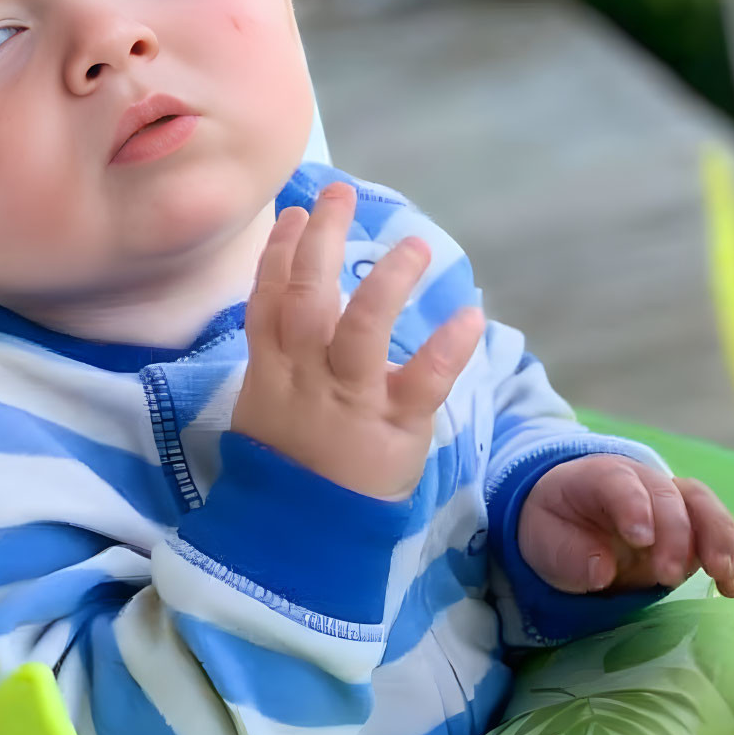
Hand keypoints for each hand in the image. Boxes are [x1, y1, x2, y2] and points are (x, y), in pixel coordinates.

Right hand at [232, 183, 484, 499]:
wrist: (299, 540)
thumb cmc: (288, 473)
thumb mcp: (263, 414)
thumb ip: (278, 363)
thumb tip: (287, 317)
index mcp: (271, 372)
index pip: (268, 300)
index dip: (280, 253)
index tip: (294, 213)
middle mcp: (305, 377)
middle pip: (307, 298)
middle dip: (319, 241)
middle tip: (336, 194)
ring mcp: (349, 400)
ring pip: (361, 331)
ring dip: (387, 283)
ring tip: (413, 246)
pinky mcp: (393, 427)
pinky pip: (422, 383)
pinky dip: (446, 349)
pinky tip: (470, 317)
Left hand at [518, 454, 733, 598]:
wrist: (571, 519)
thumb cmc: (556, 525)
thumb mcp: (543, 538)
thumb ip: (567, 553)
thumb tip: (602, 571)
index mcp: (599, 476)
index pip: (619, 483)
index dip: (633, 507)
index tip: (639, 540)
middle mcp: (642, 482)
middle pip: (668, 496)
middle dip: (675, 534)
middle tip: (668, 576)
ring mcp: (672, 503)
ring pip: (704, 507)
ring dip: (718, 541)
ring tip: (723, 578)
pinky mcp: (693, 529)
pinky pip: (721, 533)